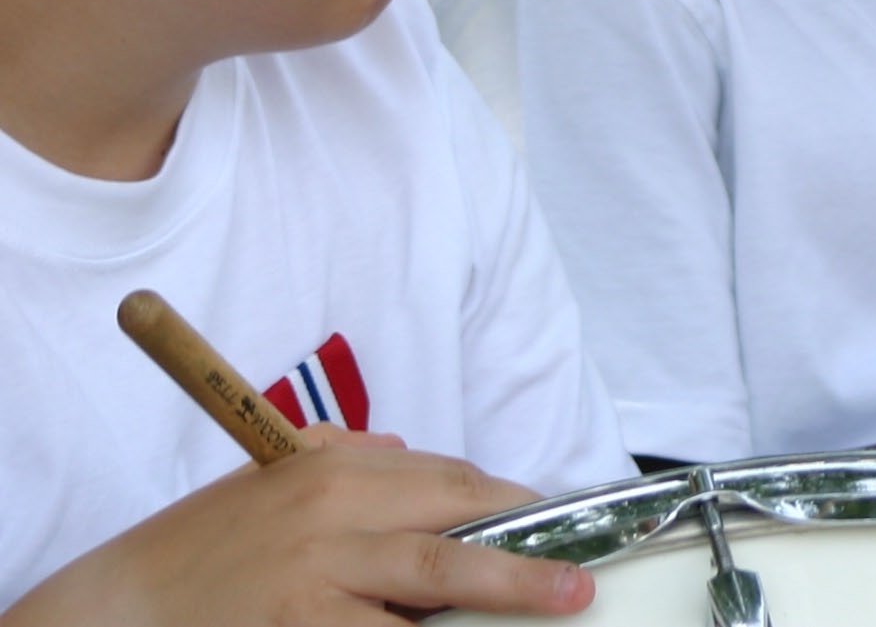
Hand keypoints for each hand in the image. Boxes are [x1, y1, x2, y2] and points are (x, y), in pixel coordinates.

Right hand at [3, 428, 582, 625]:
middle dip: (523, 557)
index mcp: (331, 476)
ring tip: (549, 610)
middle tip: (576, 583)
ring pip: (430, 593)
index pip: (448, 482)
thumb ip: (340, 460)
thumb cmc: (194, 550)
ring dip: (493, 605)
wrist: (113, 610)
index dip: (508, 503)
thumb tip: (408, 450)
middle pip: (454, 532)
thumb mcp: (267, 484)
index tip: (549, 521)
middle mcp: (331, 525)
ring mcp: (317, 587)